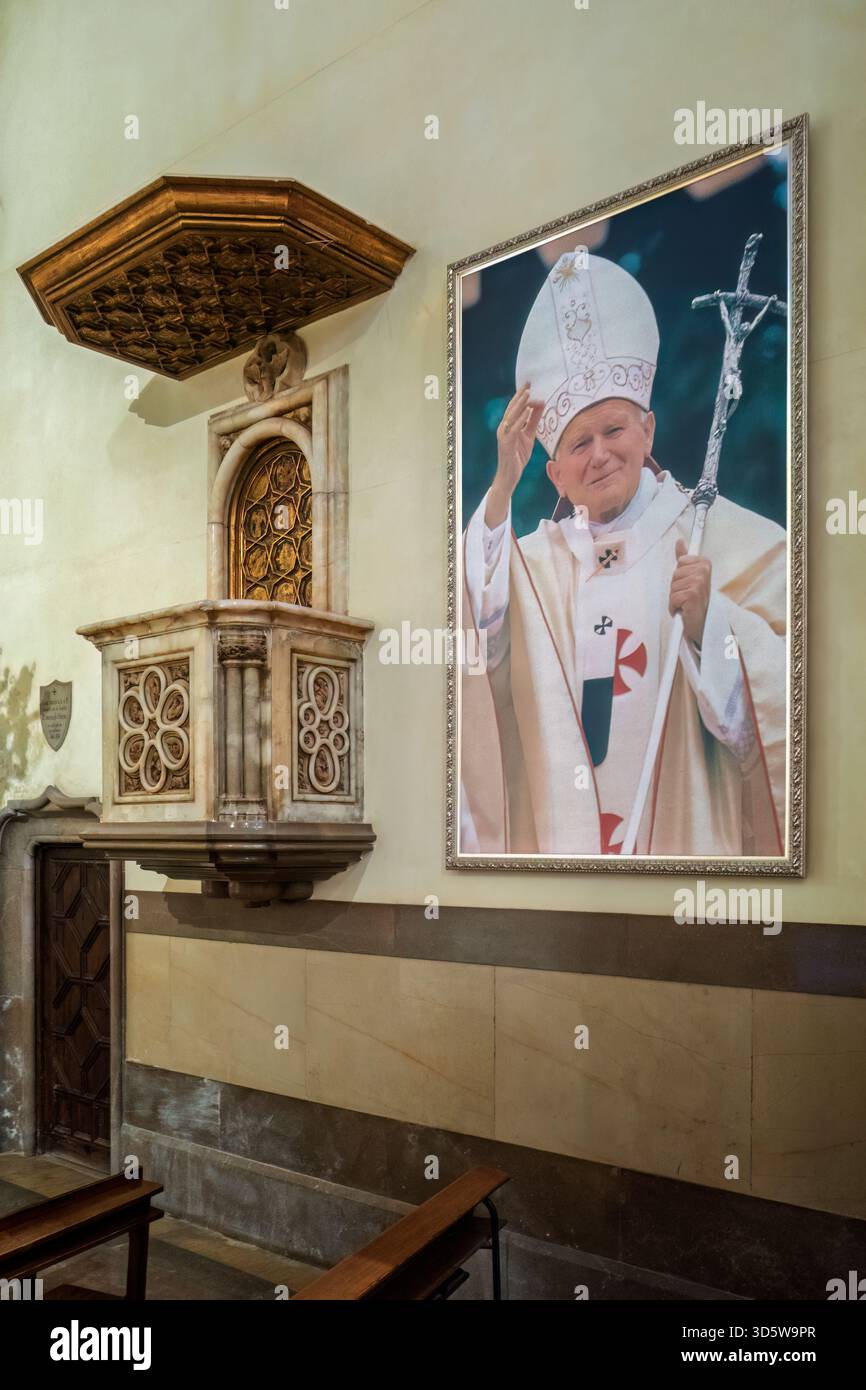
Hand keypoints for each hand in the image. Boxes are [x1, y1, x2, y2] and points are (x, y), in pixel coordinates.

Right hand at [485, 384, 543, 527]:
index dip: (521, 395)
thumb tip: (540, 404)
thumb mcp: (529, 436)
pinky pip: (514, 429)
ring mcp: (504, 436)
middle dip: (520, 396)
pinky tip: (527, 412)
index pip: (514, 407)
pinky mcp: (506, 444)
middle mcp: (503, 428)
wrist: (509, 476)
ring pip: (511, 416)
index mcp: (508, 425)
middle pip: (512, 408)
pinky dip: (520, 419)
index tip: (529, 384)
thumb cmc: (518, 456)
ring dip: (520, 405)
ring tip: (528, 394)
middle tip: (528, 384)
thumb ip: (533, 421)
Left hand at [669, 539, 711, 644]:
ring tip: (686, 603)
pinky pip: (672, 597)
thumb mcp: (690, 576)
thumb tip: (680, 542)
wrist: (702, 623)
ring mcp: (699, 583)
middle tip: (688, 595)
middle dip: (677, 586)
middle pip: (675, 573)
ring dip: (676, 597)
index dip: (681, 575)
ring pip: (673, 585)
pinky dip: (674, 606)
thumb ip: (684, 558)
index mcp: (704, 564)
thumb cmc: (696, 600)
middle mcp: (704, 571)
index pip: (681, 560)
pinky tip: (684, 609)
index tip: (690, 583)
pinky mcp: (692, 595)